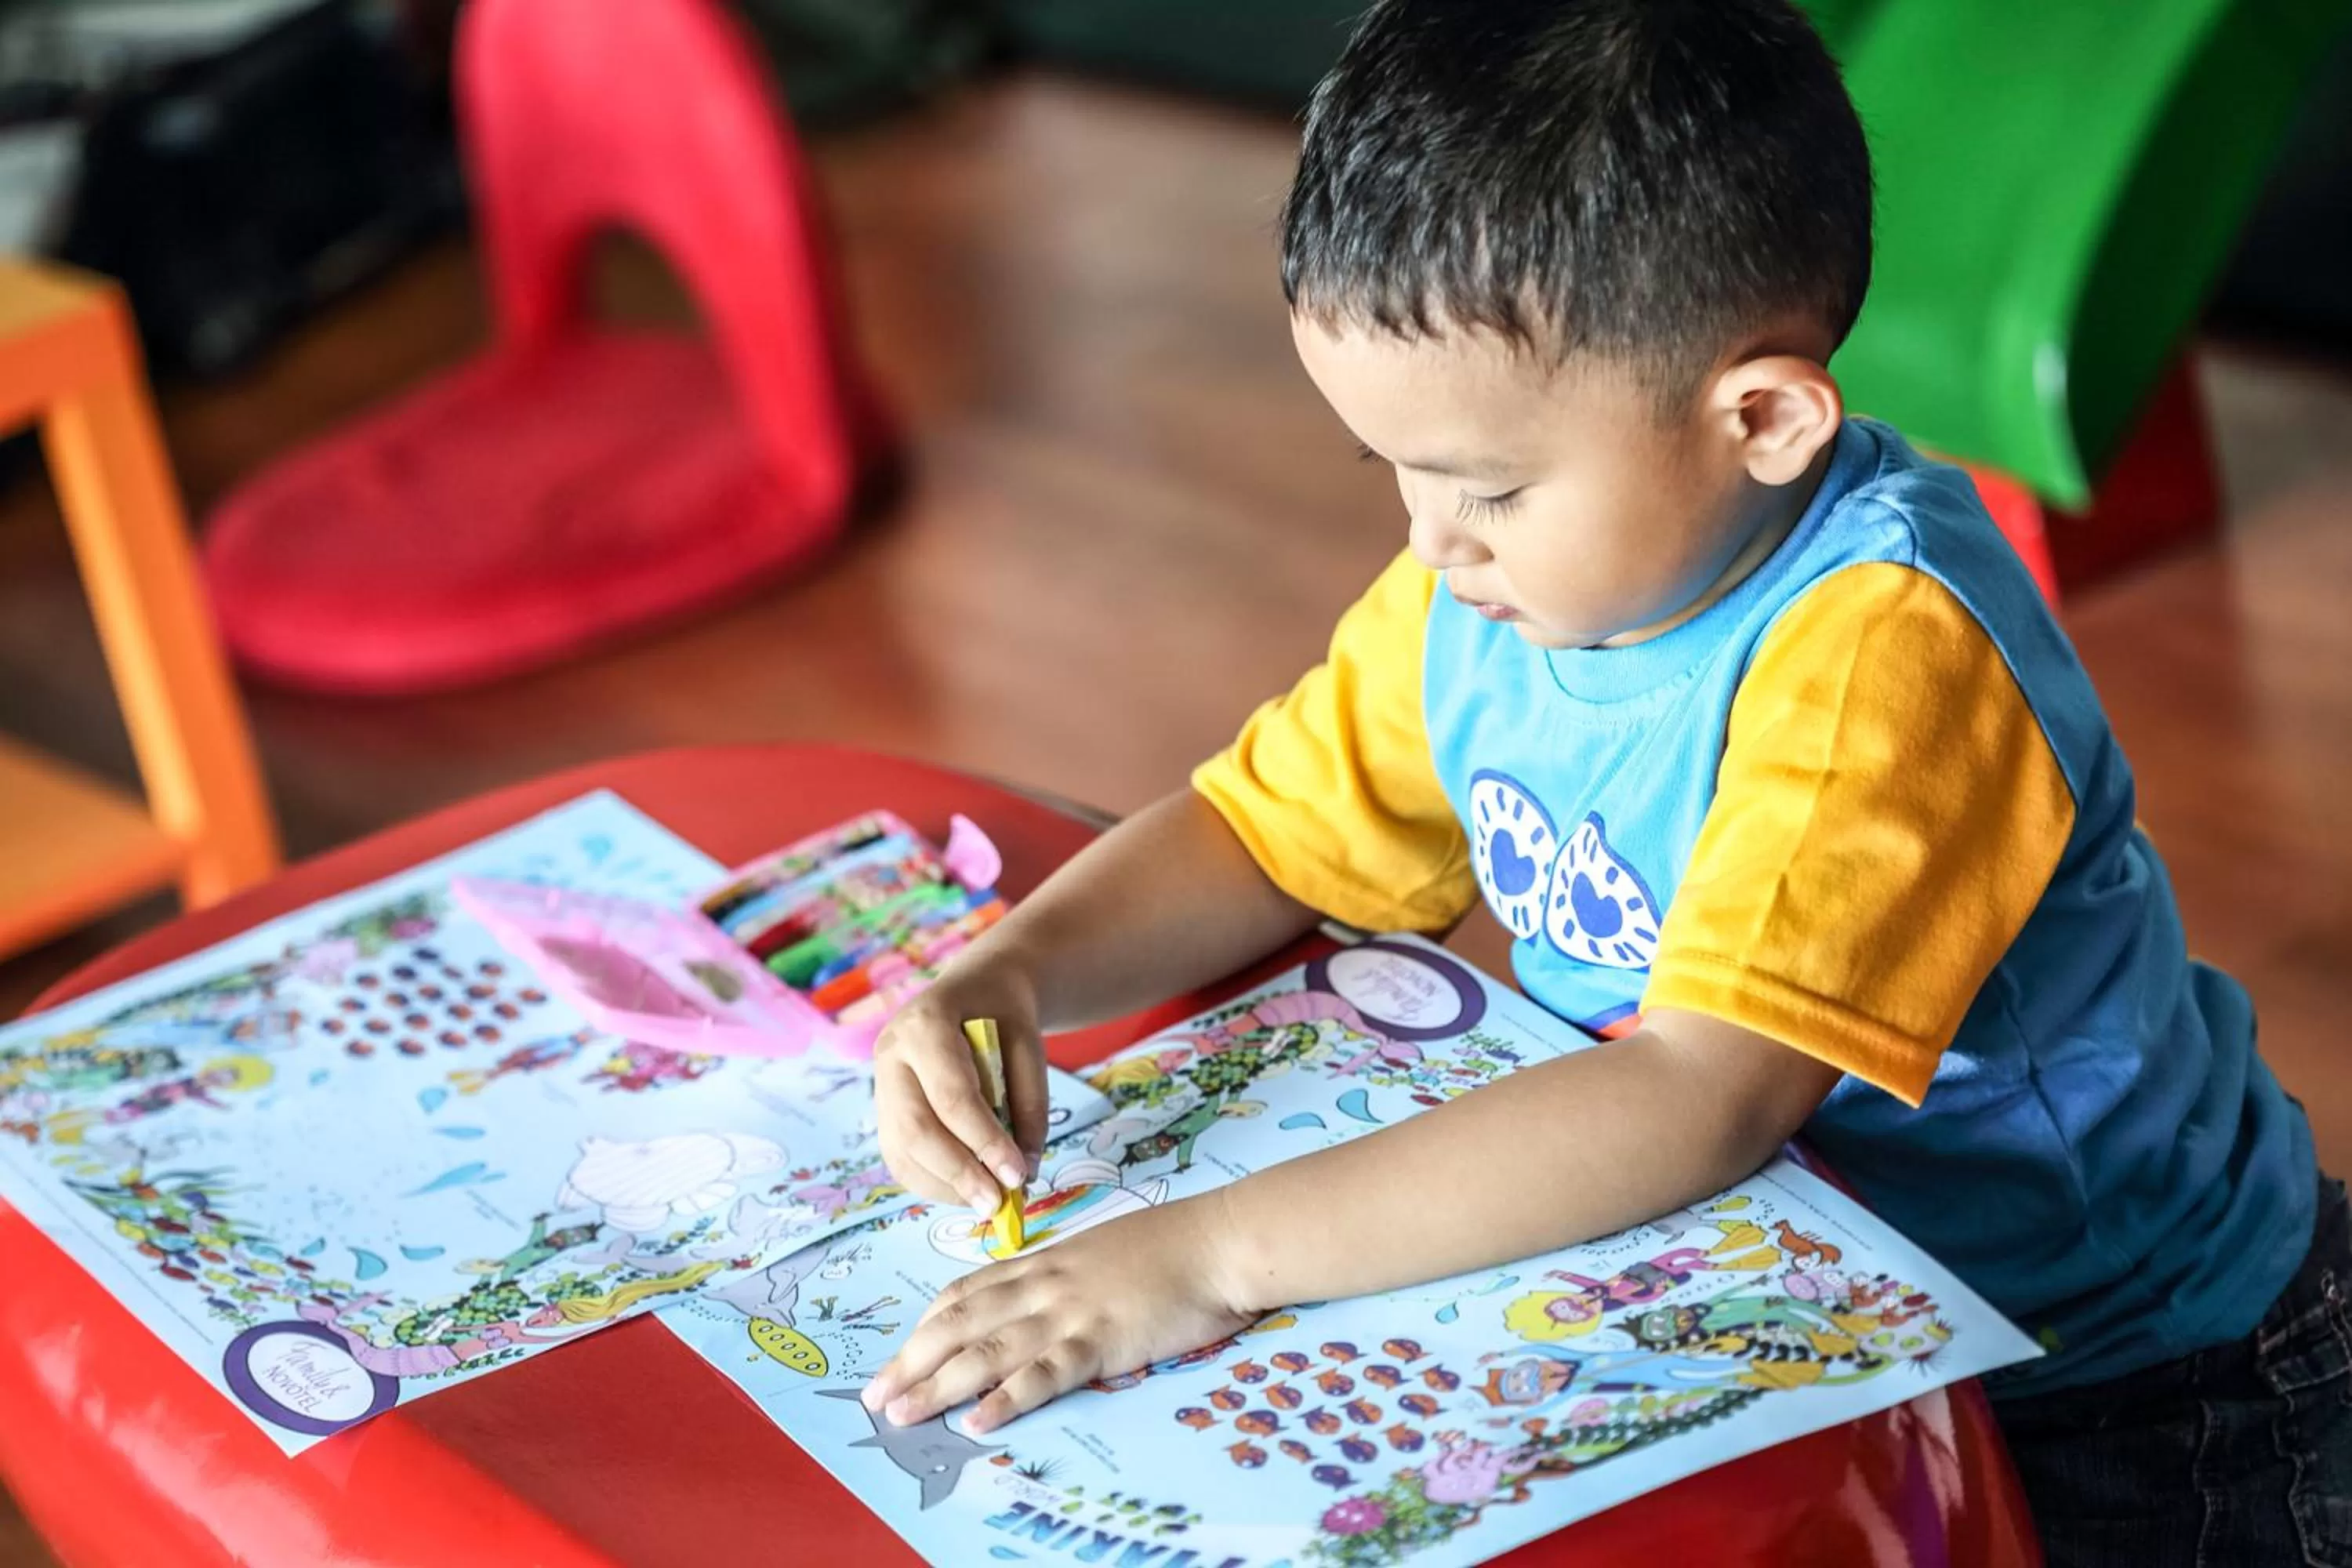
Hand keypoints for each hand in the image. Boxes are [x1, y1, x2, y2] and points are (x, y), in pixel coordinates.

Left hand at [863, 1192, 1253, 1434]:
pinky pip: (1043, 1375)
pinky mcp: (1100, 1341)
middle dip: (913, 1361)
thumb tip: (1045, 1298)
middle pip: (961, 1323)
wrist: (1219, 1240)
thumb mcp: (1105, 1251)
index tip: (902, 1351)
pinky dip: (1006, 1399)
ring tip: (901, 1414)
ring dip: (937, 1384)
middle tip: (876, 1396)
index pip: (968, 1291)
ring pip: (987, 1351)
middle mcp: (1044, 1285)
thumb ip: (1069, 1274)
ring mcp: (1069, 1312)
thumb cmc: (1173, 1246)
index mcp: (1046, 1262)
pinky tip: (977, 1421)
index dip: (928, 1324)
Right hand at [873, 954, 1047, 1214]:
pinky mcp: (883, 1111)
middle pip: (916, 1129)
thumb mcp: (1030, 1045)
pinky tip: (968, 1190)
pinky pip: (901, 1158)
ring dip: (946, 1186)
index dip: (984, 1141)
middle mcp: (891, 1054)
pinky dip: (934, 1183)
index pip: (951, 1095)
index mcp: (925, 1024)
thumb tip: (1023, 1172)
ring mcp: (880, 1084)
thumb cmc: (1004, 1014)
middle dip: (959, 1174)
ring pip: (902, 1151)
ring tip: (989, 1203)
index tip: (1018, 1176)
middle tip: (998, 1205)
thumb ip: (1029, 1106)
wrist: (975, 991)